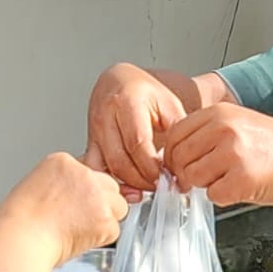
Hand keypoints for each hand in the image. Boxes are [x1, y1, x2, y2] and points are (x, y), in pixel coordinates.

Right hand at [0, 153, 128, 266]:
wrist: (22, 238)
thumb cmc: (19, 221)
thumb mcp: (34, 186)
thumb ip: (61, 184)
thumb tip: (73, 196)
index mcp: (62, 162)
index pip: (90, 173)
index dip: (85, 193)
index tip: (74, 205)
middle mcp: (83, 174)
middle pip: (109, 186)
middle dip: (101, 203)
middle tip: (80, 220)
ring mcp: (97, 195)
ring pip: (118, 207)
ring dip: (105, 220)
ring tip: (79, 230)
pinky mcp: (105, 218)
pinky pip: (114, 230)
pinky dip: (101, 239)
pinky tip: (80, 239)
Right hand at [85, 63, 189, 191]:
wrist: (120, 82)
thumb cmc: (144, 92)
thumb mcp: (169, 104)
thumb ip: (178, 132)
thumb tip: (182, 166)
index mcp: (126, 101)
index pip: (137, 143)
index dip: (152, 166)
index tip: (166, 177)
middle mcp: (105, 116)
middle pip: (120, 160)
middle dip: (142, 180)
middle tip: (160, 186)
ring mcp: (94, 131)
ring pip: (106, 168)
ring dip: (127, 184)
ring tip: (147, 189)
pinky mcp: (90, 143)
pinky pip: (95, 169)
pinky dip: (111, 183)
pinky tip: (127, 188)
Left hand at [162, 104, 272, 207]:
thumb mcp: (238, 124)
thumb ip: (206, 134)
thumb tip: (173, 156)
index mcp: (219, 113)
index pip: (175, 134)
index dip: (172, 154)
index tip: (180, 165)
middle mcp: (224, 129)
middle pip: (179, 157)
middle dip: (184, 174)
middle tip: (199, 181)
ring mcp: (233, 153)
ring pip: (192, 177)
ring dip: (204, 185)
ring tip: (225, 180)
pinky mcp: (241, 179)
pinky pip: (213, 195)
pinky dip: (223, 197)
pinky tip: (239, 188)